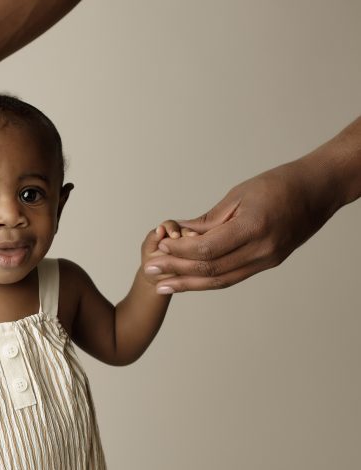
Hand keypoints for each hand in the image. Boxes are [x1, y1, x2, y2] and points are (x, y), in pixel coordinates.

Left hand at [141, 161, 334, 292]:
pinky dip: (207, 280)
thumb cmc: (280, 184)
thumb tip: (179, 233)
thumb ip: (210, 219)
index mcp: (254, 228)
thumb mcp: (240, 194)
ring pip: (220, 280)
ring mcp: (266, 260)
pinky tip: (187, 280)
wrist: (319, 191)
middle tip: (150, 272)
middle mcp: (262, 251)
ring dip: (189, 283)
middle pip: (211, 270)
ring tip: (162, 286)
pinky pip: (232, 276)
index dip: (180, 251)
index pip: (208, 249)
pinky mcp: (267, 263)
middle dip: (177, 271)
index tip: (158, 248)